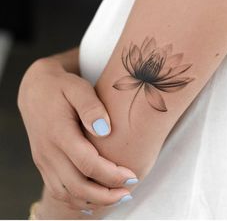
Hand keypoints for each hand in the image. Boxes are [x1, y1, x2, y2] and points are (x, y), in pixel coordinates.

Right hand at [18, 57, 136, 211]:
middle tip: (128, 192)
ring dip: (92, 201)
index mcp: (58, 132)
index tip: (132, 175)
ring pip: (66, 194)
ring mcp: (43, 159)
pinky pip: (58, 190)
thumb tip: (105, 130)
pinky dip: (77, 198)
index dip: (111, 174)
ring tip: (115, 196)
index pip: (87, 164)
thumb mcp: (77, 88)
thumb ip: (91, 107)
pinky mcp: (43, 163)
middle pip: (77, 187)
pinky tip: (94, 195)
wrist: (34, 90)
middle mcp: (48, 151)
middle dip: (105, 195)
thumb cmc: (61, 86)